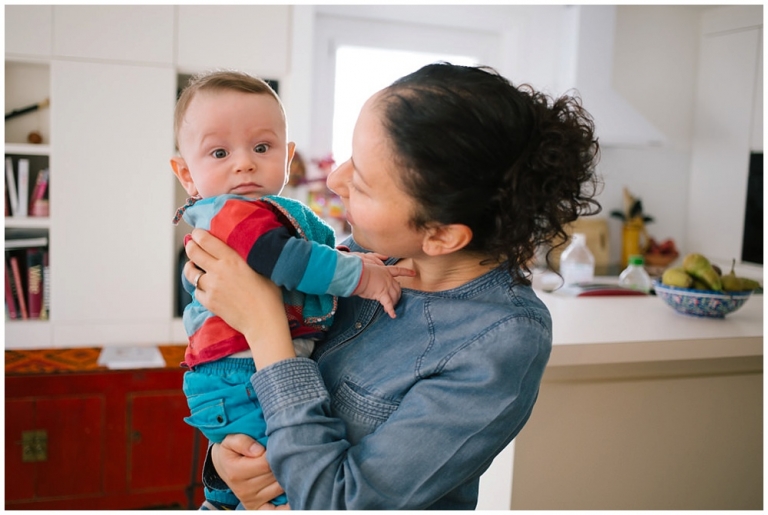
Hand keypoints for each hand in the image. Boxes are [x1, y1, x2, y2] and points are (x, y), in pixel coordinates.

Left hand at [184, 228, 294, 368]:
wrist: (263, 321)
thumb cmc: (269, 294)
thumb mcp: (263, 268)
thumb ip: (249, 256)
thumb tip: (246, 246)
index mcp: (232, 259)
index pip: (206, 241)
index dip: (198, 234)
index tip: (197, 233)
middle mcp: (218, 271)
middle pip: (193, 253)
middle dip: (190, 246)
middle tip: (192, 245)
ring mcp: (211, 287)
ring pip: (190, 273)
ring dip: (190, 267)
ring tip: (193, 266)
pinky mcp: (209, 302)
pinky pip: (196, 291)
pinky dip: (198, 287)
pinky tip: (204, 286)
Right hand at [211, 434, 288, 509]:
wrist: (224, 466)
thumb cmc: (231, 451)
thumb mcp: (230, 440)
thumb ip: (242, 442)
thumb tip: (259, 450)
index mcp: (236, 473)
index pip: (266, 463)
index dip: (275, 451)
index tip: (277, 443)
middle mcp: (244, 490)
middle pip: (274, 475)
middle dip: (282, 462)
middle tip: (287, 453)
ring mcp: (251, 500)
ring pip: (279, 487)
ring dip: (286, 476)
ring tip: (288, 464)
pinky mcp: (257, 507)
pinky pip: (276, 510)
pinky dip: (286, 504)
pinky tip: (291, 491)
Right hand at [352, 255, 414, 317]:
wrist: (358, 274)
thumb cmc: (361, 269)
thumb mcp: (369, 264)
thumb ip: (374, 266)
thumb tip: (376, 266)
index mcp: (385, 271)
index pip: (399, 271)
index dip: (407, 272)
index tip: (414, 273)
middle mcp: (388, 279)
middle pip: (398, 288)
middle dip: (398, 295)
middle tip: (395, 300)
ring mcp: (386, 287)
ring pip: (394, 296)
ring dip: (393, 303)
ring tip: (391, 309)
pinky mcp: (382, 294)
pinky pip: (388, 304)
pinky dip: (391, 310)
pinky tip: (392, 315)